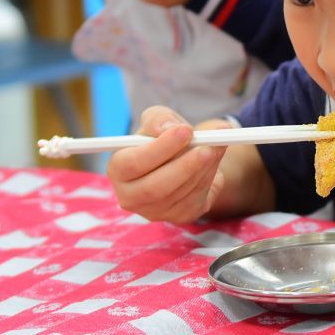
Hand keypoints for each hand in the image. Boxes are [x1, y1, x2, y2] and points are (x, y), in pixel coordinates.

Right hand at [106, 105, 230, 224]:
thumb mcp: (158, 119)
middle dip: (185, 165)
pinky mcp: (180, 215)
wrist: (183, 156)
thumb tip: (168, 128)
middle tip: (208, 147)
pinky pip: (197, 199)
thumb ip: (160, 119)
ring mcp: (155, 211)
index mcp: (118, 169)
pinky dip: (210, 176)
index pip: (133, 164)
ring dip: (203, 168)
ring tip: (216, 145)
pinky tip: (214, 159)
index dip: (159, 148)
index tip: (185, 130)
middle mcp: (131, 196)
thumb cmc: (163, 136)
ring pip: (181, 193)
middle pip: (155, 187)